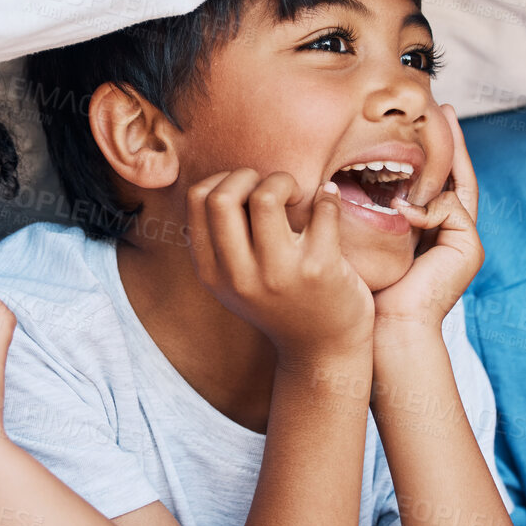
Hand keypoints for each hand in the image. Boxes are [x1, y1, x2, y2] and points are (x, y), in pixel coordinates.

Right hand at [186, 168, 374, 364]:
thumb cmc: (279, 302)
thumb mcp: (233, 281)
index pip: (197, 200)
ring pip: (265, 197)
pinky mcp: (319, 270)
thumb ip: (219, 242)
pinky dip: (327, 195)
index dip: (223, 180)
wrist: (322, 350)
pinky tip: (328, 200)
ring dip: (284, 181)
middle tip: (271, 190)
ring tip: (298, 196)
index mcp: (212, 272)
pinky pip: (321, 208)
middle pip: (222, 196)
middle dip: (248, 175)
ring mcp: (279, 274)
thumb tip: (221, 181)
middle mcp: (239, 276)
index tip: (245, 192)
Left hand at [375, 105, 483, 333]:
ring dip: (440, 163)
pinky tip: (403, 212)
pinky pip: (451, 209)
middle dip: (451, 143)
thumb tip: (355, 177)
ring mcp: (466, 241)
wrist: (387, 326)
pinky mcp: (470, 248)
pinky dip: (426, 207)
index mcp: (432, 230)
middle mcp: (454, 233)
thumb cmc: (370, 286)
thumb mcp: (370, 237)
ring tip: (435, 130)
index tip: (427, 121)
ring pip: (456, 188)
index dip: (434, 152)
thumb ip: (377, 208)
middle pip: (457, 177)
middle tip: (443, 109)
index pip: (438, 181)